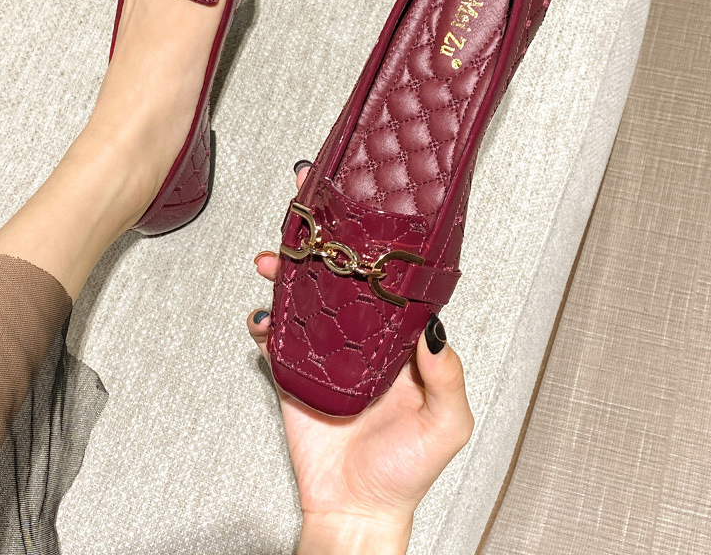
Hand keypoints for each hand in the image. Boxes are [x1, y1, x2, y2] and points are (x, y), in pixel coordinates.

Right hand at [248, 164, 473, 554]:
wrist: (357, 508)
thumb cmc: (406, 471)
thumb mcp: (447, 424)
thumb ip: (447, 376)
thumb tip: (435, 327)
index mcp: (396, 339)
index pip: (385, 277)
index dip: (375, 240)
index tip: (365, 207)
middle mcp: (360, 335)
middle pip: (337, 272)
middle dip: (320, 236)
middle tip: (306, 203)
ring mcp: (324, 349)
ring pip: (301, 293)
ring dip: (286, 268)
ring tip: (274, 257)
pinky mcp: (293, 370)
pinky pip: (274, 336)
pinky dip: (264, 320)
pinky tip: (263, 314)